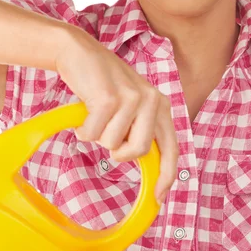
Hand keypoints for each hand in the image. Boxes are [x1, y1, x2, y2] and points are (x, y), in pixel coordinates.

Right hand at [56, 26, 178, 203]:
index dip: (167, 176)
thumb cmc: (103, 85)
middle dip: (118, 151)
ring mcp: (131, 98)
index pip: (171, 148)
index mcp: (160, 106)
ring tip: (95, 114)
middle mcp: (152, 100)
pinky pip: (92, 135)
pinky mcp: (109, 99)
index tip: (159, 198)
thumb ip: (142, 130)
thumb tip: (146, 165)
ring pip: (112, 145)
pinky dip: (83, 129)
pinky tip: (84, 111)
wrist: (79, 52)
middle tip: (107, 134)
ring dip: (97, 135)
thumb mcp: (131, 106)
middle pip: (139, 151)